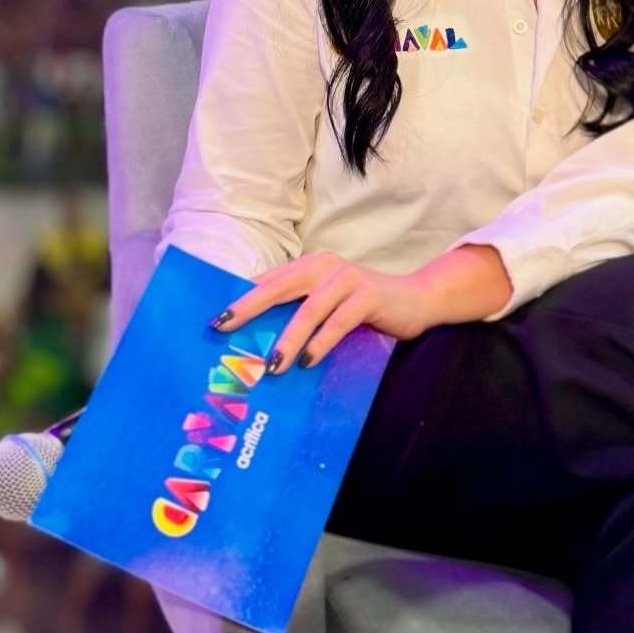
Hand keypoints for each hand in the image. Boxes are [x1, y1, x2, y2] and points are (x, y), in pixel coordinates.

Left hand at [210, 251, 434, 370]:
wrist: (418, 299)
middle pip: (278, 287)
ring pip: (309, 310)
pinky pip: (338, 322)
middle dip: (249, 308)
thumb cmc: (366, 307)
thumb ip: (301, 312)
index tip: (215, 321)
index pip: (268, 282)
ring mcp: (348, 279)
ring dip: (288, 338)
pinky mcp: (368, 296)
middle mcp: (325, 267)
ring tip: (272, 365)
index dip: (241, 299)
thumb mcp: (328, 305)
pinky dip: (321, 343)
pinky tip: (307, 362)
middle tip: (224, 327)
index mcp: (310, 267)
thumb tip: (261, 341)